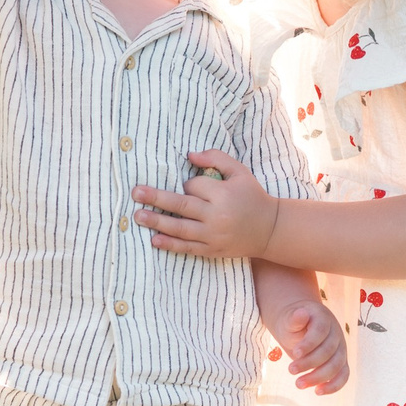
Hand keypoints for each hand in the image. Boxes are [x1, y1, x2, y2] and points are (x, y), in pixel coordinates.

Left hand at [132, 150, 279, 258]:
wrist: (269, 229)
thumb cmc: (252, 196)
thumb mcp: (240, 172)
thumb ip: (216, 158)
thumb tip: (189, 156)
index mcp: (223, 194)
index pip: (194, 186)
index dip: (189, 184)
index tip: (192, 186)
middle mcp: (217, 215)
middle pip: (182, 206)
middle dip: (157, 199)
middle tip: (136, 193)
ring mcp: (214, 235)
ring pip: (180, 228)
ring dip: (157, 222)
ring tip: (138, 216)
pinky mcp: (212, 250)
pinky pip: (188, 247)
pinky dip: (170, 244)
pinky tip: (155, 240)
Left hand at [273, 299, 348, 394]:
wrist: (303, 326)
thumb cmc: (295, 324)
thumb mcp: (290, 319)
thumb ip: (294, 319)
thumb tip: (301, 313)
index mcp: (324, 319)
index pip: (320, 331)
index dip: (309, 343)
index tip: (295, 353)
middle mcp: (336, 334)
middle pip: (328, 351)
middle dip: (309, 363)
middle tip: (290, 370)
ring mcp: (341, 349)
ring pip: (336, 365)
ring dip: (318, 377)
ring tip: (298, 384)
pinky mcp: (341, 362)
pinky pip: (343, 375)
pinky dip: (333, 385)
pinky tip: (318, 392)